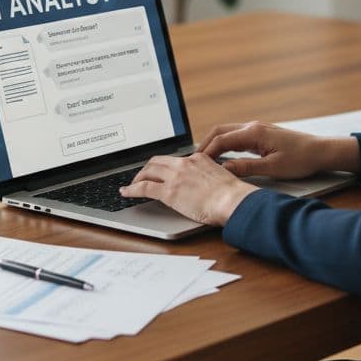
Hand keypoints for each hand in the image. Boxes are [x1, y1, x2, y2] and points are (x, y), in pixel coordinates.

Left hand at [119, 153, 257, 225]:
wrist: (233, 201)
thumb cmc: (233, 196)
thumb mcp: (221, 179)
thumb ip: (210, 178)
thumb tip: (206, 186)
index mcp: (198, 159)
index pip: (175, 159)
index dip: (163, 165)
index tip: (159, 170)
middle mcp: (185, 164)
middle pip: (157, 161)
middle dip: (146, 168)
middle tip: (141, 176)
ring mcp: (175, 177)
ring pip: (148, 171)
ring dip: (137, 178)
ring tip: (132, 185)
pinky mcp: (169, 191)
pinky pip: (144, 187)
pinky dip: (132, 189)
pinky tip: (126, 193)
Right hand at [197, 121, 360, 179]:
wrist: (321, 151)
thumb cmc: (301, 159)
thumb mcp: (272, 168)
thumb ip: (246, 168)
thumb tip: (223, 170)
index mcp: (254, 133)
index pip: (221, 140)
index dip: (206, 152)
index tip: (195, 164)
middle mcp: (253, 127)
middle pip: (220, 131)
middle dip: (205, 145)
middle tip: (194, 161)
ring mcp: (257, 129)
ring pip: (227, 132)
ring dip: (214, 144)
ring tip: (204, 160)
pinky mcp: (261, 134)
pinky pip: (236, 136)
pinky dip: (225, 144)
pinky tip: (223, 157)